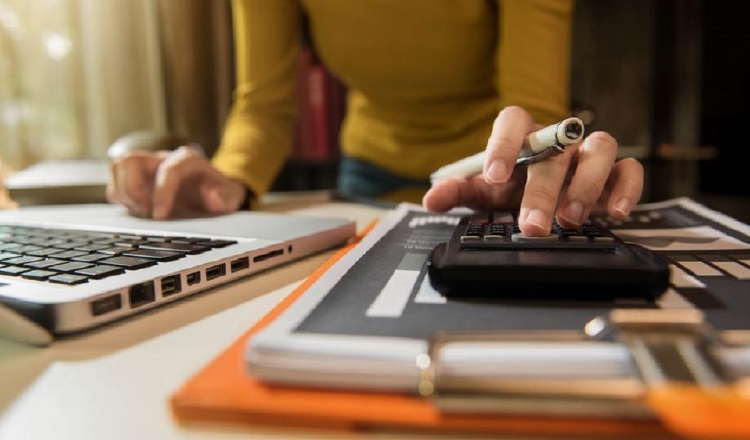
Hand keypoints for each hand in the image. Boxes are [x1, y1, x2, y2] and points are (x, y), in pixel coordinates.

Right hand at [107, 146, 247, 218]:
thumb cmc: (221, 193)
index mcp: (187, 160)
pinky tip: (137, 211)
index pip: (168, 170)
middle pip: (132, 160)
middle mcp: (163, 159)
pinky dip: (120, 198)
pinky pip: (116, 181)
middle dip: (133, 190)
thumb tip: (214, 199)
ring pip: (119, 166)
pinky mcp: (137, 178)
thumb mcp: (231, 196)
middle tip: (146, 212)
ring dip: (123, 193)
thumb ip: (225, 197)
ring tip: (140, 212)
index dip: (161, 193)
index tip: (160, 216)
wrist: (215, 190)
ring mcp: (148, 167)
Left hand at [422, 106, 642, 235]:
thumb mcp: (483, 191)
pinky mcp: (614, 172)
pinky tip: (617, 212)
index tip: (494, 175)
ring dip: (586, 184)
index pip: (514, 121)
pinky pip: (629, 169)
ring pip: (600, 148)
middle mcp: (557, 139)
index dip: (504, 145)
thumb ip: (458, 191)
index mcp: (522, 137)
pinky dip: (628, 187)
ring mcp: (587, 153)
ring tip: (571, 219)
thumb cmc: (511, 186)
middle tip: (532, 226)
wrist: (540, 195)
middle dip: (543, 191)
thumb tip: (431, 199)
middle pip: (555, 151)